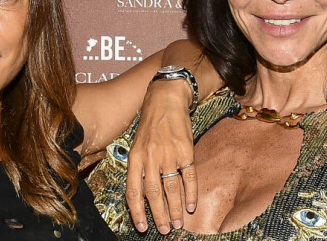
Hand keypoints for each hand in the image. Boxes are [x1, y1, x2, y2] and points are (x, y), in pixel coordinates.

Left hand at [126, 79, 196, 233]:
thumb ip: (140, 165)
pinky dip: (191, 193)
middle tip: (165, 229)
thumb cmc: (151, 122)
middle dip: (159, 215)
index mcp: (135, 157)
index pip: (134, 191)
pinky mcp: (185, 150)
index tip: (143, 227)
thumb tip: (142, 192)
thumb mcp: (138, 142)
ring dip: (175, 208)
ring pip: (171, 188)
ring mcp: (168, 154)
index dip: (138, 212)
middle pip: (153, 193)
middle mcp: (150, 157)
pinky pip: (188, 176)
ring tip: (178, 222)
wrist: (167, 98)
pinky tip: (192, 204)